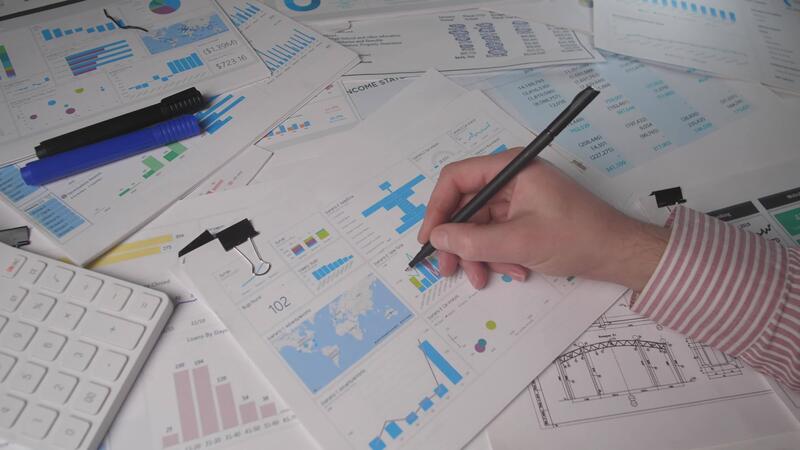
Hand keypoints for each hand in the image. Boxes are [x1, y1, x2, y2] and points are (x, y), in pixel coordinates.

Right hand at [417, 148, 669, 290]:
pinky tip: (514, 270)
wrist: (619, 253)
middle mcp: (511, 178)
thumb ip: (473, 241)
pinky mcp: (526, 216)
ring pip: (480, 225)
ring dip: (479, 254)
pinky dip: (498, 254)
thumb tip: (437, 239)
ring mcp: (519, 197)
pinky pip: (498, 234)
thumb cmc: (576, 237)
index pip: (457, 178)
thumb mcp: (519, 242)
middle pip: (466, 206)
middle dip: (458, 241)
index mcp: (510, 168)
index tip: (429, 239)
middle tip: (448, 270)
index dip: (438, 209)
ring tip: (483, 278)